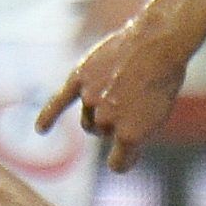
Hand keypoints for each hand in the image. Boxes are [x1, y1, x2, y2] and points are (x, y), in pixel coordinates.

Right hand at [43, 11, 190, 172]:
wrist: (159, 41)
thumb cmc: (164, 78)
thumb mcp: (159, 113)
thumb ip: (135, 133)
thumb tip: (120, 147)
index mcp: (131, 136)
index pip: (118, 163)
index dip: (124, 159)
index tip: (126, 155)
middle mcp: (107, 120)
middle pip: (103, 133)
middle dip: (116, 120)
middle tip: (136, 98)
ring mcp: (91, 99)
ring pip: (88, 120)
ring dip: (99, 112)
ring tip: (121, 89)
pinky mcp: (80, 79)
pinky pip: (58, 102)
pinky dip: (48, 116)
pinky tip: (41, 129)